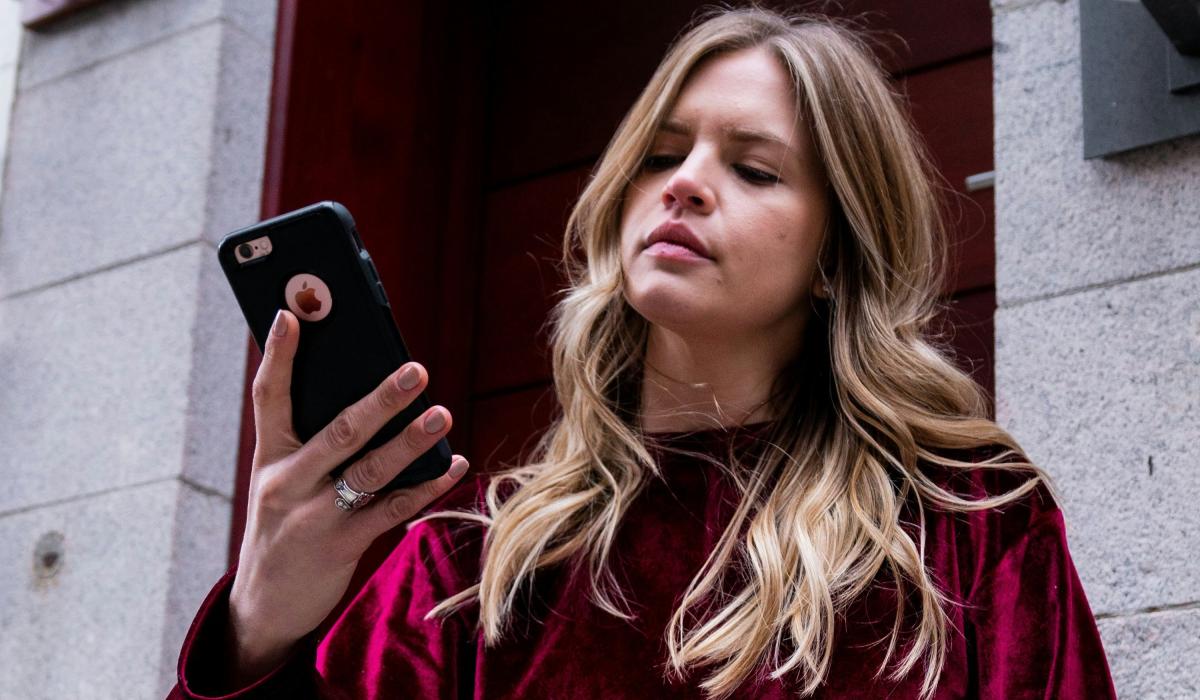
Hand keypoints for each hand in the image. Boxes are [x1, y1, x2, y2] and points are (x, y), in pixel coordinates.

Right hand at [226, 309, 469, 681]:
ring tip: (442, 413)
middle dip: (380, 399)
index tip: (291, 313)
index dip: (279, 354)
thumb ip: (309, 441)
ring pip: (370, 470)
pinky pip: (392, 509)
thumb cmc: (282, 525)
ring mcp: (315, 516)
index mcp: (269, 458)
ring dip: (411, 441)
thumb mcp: (281, 480)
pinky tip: (453, 464)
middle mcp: (287, 483)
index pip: (268, 396)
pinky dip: (426, 486)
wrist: (263, 605)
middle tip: (416, 370)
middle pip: (338, 431)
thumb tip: (363, 392)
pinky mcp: (342, 546)